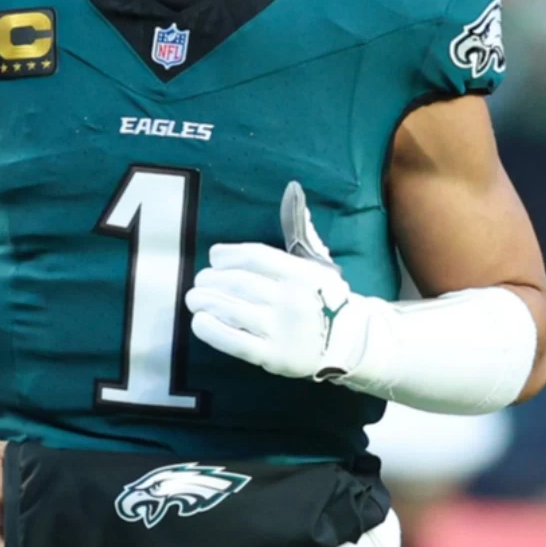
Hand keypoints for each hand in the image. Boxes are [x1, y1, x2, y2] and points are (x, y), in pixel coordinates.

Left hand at [184, 182, 380, 382]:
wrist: (350, 343)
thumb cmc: (326, 298)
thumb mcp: (318, 263)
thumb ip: (300, 231)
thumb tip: (292, 190)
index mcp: (301, 273)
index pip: (254, 256)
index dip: (227, 255)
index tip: (215, 258)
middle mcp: (290, 300)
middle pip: (237, 283)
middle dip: (210, 280)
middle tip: (201, 281)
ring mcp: (281, 329)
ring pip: (231, 310)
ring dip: (205, 301)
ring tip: (195, 298)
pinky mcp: (271, 356)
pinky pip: (233, 340)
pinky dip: (210, 329)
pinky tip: (200, 321)